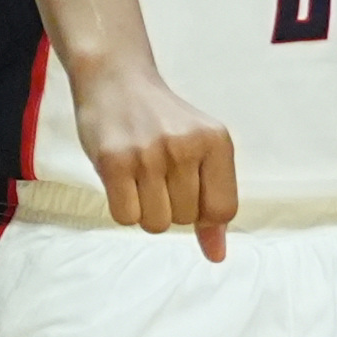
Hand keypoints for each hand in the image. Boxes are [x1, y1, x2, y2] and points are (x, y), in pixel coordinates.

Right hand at [73, 56, 240, 253]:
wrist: (115, 80)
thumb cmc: (161, 123)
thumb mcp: (199, 152)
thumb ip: (212, 203)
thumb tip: (217, 255)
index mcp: (216, 141)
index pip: (223, 210)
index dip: (202, 213)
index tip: (186, 190)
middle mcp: (186, 146)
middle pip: (185, 220)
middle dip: (170, 207)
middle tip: (157, 174)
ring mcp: (149, 153)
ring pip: (156, 224)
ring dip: (145, 210)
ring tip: (139, 176)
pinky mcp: (114, 161)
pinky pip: (126, 218)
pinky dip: (123, 208)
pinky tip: (122, 179)